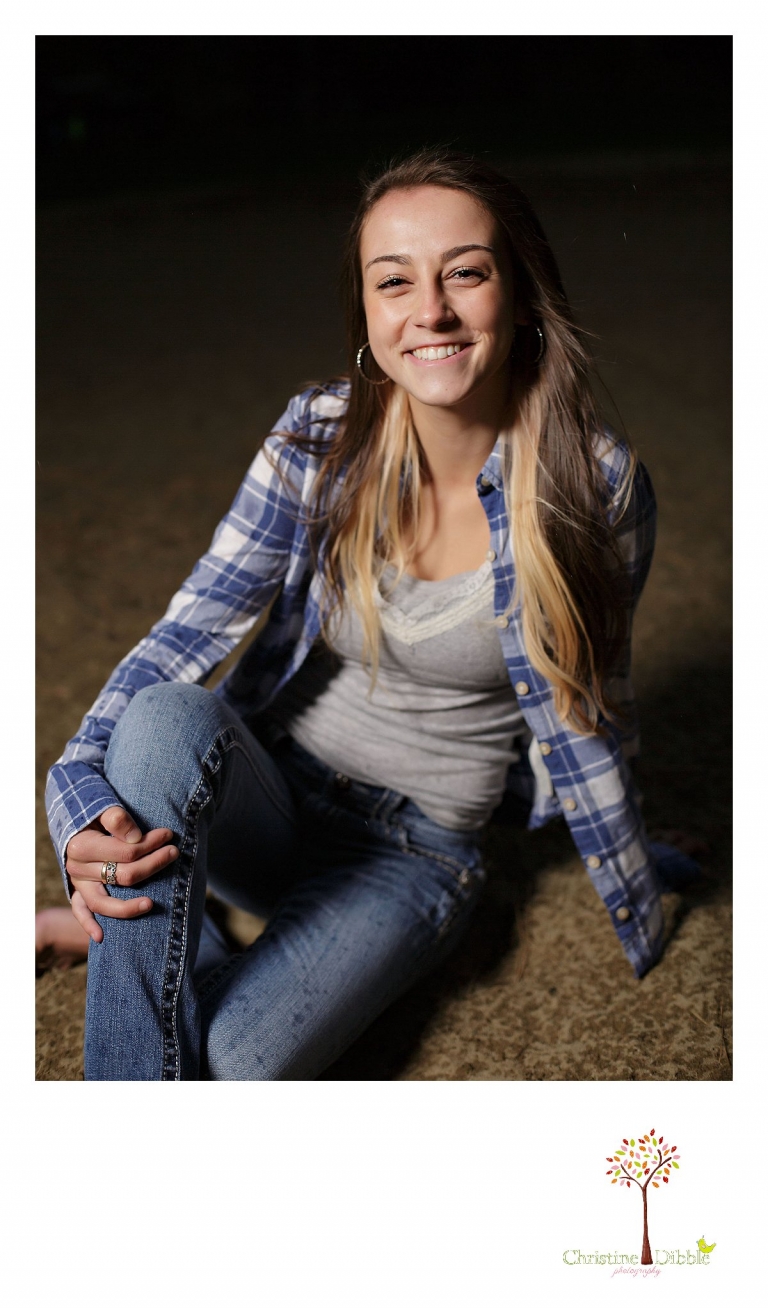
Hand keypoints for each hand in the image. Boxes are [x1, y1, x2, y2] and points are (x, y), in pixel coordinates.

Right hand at [65, 806, 178, 943]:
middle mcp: (78, 868)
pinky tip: (101, 937)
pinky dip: (88, 925)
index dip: (151, 844)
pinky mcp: (78, 893)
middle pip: (123, 876)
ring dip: (129, 906)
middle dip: (152, 865)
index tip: (169, 835)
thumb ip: (117, 819)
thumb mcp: (104, 808)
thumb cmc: (96, 815)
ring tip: (151, 904)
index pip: (126, 852)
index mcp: (82, 846)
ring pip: (104, 902)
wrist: (75, 823)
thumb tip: (136, 838)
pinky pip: (81, 913)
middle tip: (173, 853)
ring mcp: (78, 884)